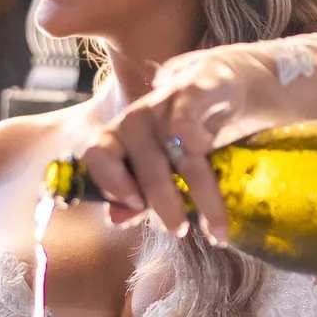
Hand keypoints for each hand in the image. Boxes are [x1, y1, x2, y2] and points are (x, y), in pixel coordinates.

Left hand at [69, 47, 265, 242]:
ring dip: (200, 194)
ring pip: (178, 154)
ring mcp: (163, 104)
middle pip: (146, 168)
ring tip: (214, 228)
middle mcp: (135, 120)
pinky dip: (195, 138)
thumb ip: (134, 196)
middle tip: (181, 230)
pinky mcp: (194, 90)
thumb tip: (116, 220)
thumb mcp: (154, 167)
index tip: (135, 206)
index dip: (111, 183)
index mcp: (117, 137)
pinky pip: (188, 116)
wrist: (219, 86)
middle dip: (164, 204)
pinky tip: (206, 153)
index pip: (97, 156)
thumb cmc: (178, 136)